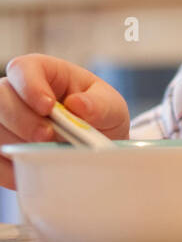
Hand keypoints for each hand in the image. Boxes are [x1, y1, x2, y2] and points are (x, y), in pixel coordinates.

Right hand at [0, 53, 129, 189]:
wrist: (97, 146)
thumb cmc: (100, 116)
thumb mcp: (111, 107)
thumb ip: (99, 105)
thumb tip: (77, 105)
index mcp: (44, 73)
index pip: (23, 69)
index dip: (29, 86)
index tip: (48, 107)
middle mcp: (17, 93)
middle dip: (20, 119)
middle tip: (47, 137)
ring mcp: (6, 120)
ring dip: (15, 144)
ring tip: (45, 155)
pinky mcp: (2, 146)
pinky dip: (8, 169)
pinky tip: (28, 172)